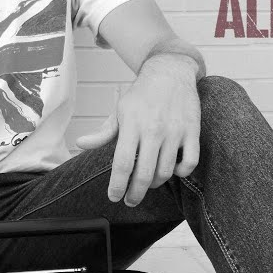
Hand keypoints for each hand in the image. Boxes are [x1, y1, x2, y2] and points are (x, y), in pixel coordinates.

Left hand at [75, 55, 200, 206]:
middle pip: (144, 174)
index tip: (114, 197)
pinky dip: (181, 172)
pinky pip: (189, 163)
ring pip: (166, 172)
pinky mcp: (192, 131)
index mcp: (131, 125)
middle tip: (130, 200)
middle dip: (135, 194)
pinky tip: (172, 170)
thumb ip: (103, 132)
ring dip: (155, 183)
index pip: (122, 163)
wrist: (170, 72)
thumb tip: (80, 145)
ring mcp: (174, 131)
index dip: (117, 185)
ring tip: (147, 183)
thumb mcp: (119, 111)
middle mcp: (153, 129)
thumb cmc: (142, 95)